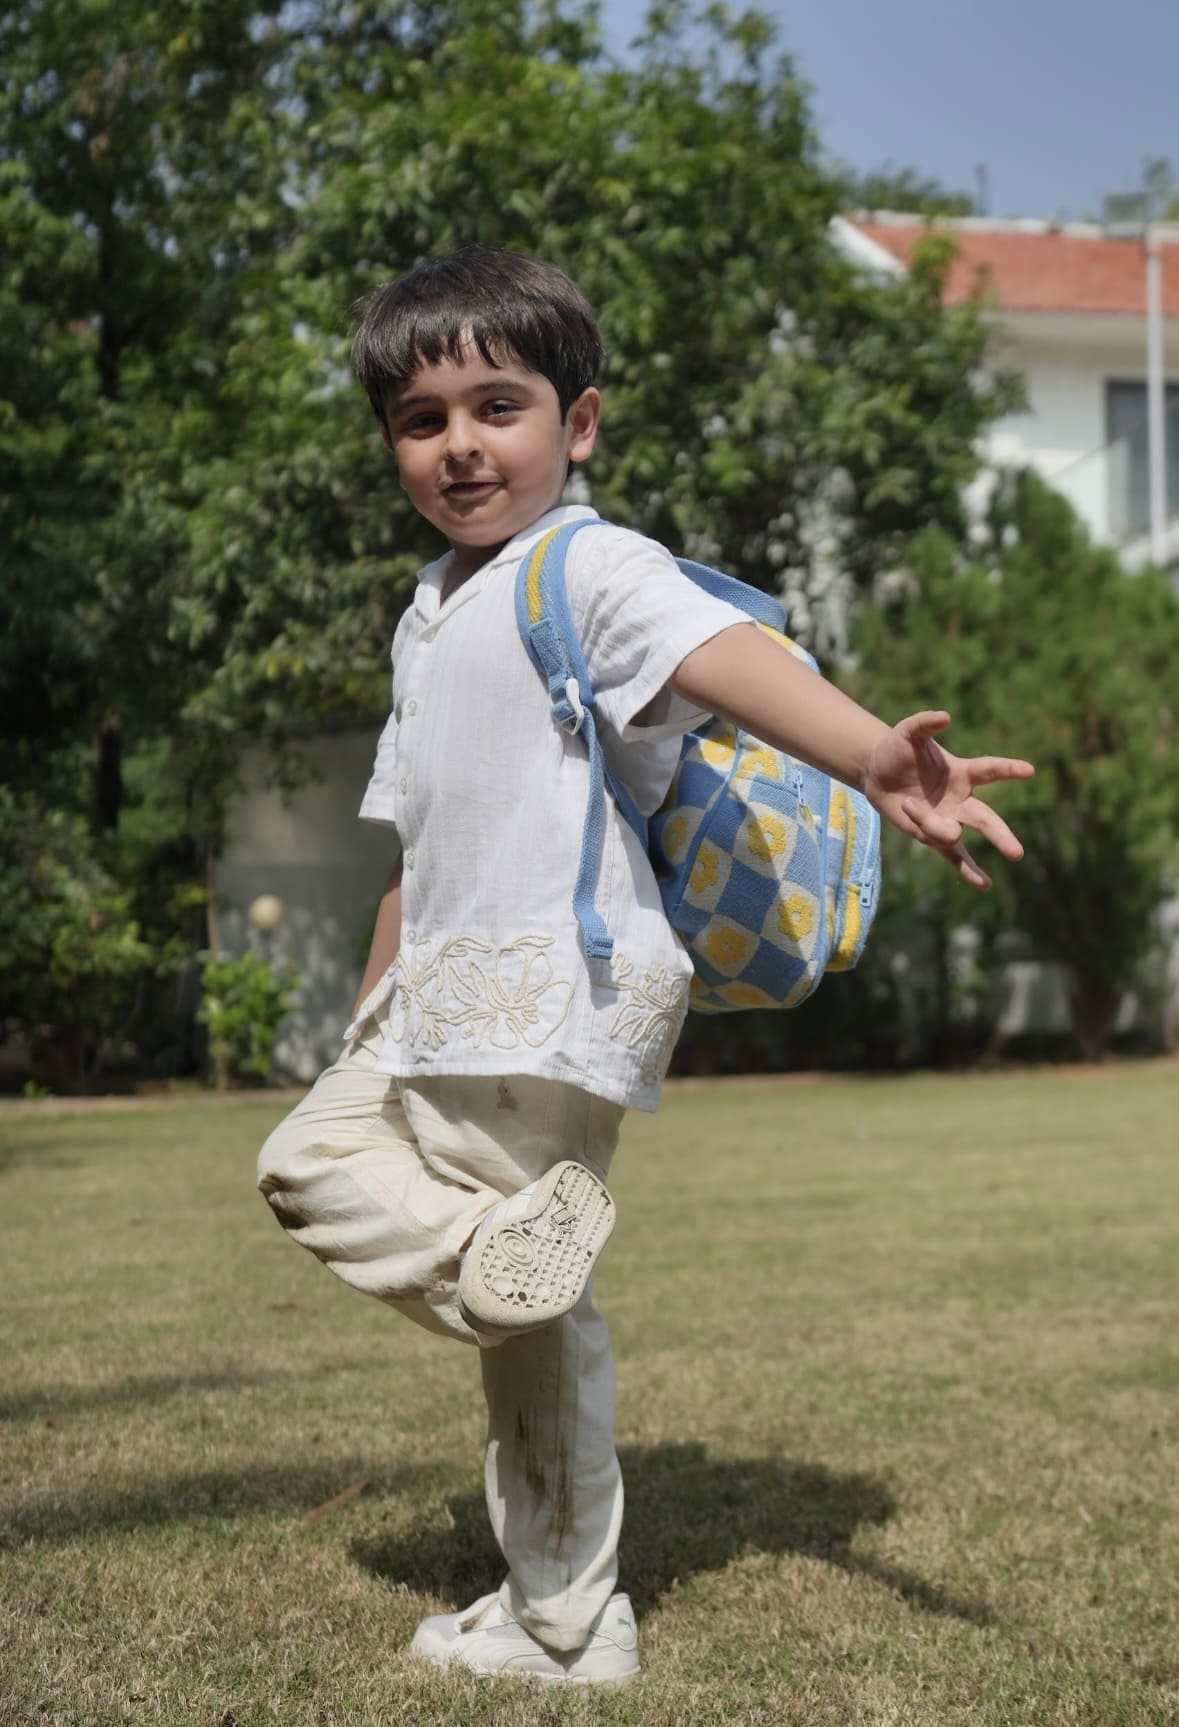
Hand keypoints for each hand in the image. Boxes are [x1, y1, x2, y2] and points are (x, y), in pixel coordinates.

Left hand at [863, 711, 1034, 888]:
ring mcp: (949, 819)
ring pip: (951, 834)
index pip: (990, 770)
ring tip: (908, 804)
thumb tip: (944, 716)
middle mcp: (961, 799)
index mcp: (962, 772)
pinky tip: (984, 884)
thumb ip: (925, 723)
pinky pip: (954, 856)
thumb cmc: (898, 749)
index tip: (1029, 770)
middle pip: (986, 819)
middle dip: (999, 835)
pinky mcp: (932, 835)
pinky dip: (968, 870)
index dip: (1008, 769)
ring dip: (929, 824)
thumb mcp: (908, 732)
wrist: (878, 773)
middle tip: (1016, 852)